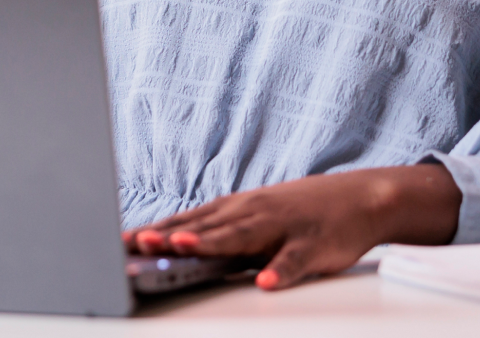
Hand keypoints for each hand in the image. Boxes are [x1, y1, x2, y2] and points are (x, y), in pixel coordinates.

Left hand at [123, 165, 461, 289]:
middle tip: (140, 243)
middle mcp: (251, 214)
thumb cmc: (294, 212)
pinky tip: (267, 283)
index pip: (187, 221)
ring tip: (184, 249)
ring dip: (211, 242)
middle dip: (171, 235)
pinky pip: (295, 260)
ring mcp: (282, 228)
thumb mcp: (250, 218)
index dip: (155, 231)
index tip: (122, 242)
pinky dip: (281, 271)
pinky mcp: (313, 246)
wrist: (358, 197)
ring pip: (242, 236)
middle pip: (205, 227)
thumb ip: (214, 232)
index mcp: (233, 210)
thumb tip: (168, 246)